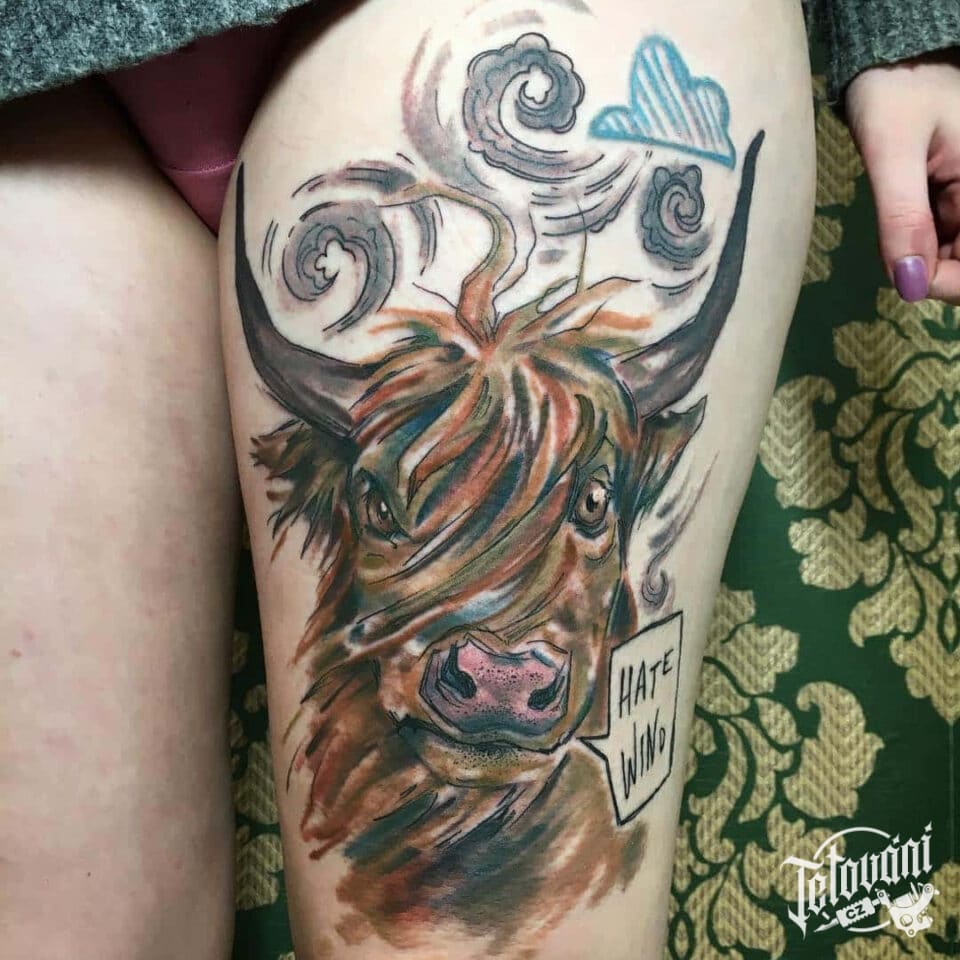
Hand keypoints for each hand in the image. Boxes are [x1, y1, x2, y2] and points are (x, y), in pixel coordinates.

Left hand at [846, 53, 959, 303]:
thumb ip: (901, 219)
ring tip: (900, 226)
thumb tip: (909, 285)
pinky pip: (948, 235)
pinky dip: (923, 241)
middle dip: (936, 273)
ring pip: (957, 253)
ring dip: (927, 258)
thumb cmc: (895, 91)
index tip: (908, 280)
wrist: (892, 59)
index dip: (949, 284)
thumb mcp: (891, 152)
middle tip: (898, 256)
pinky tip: (904, 220)